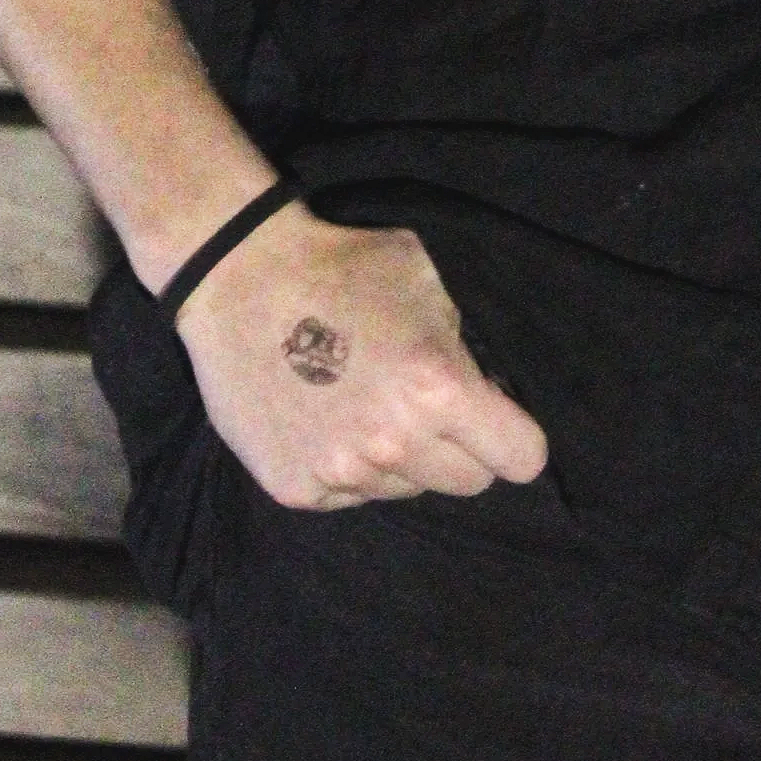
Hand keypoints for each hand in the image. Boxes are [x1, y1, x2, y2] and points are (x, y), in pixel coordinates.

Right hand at [171, 203, 550, 510]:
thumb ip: (460, 342)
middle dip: (462, 448)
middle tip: (426, 406)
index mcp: (439, 389)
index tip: (498, 423)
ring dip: (400, 457)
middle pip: (469, 482)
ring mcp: (341, 473)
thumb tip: (482, 390)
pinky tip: (322, 416)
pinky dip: (346, 465)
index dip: (515, 438)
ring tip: (361, 400)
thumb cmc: (340, 266)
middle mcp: (394, 443)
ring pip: (407, 489)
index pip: (521, 458)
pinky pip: (351, 495)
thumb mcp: (424, 281)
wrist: (239, 277)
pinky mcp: (297, 489)